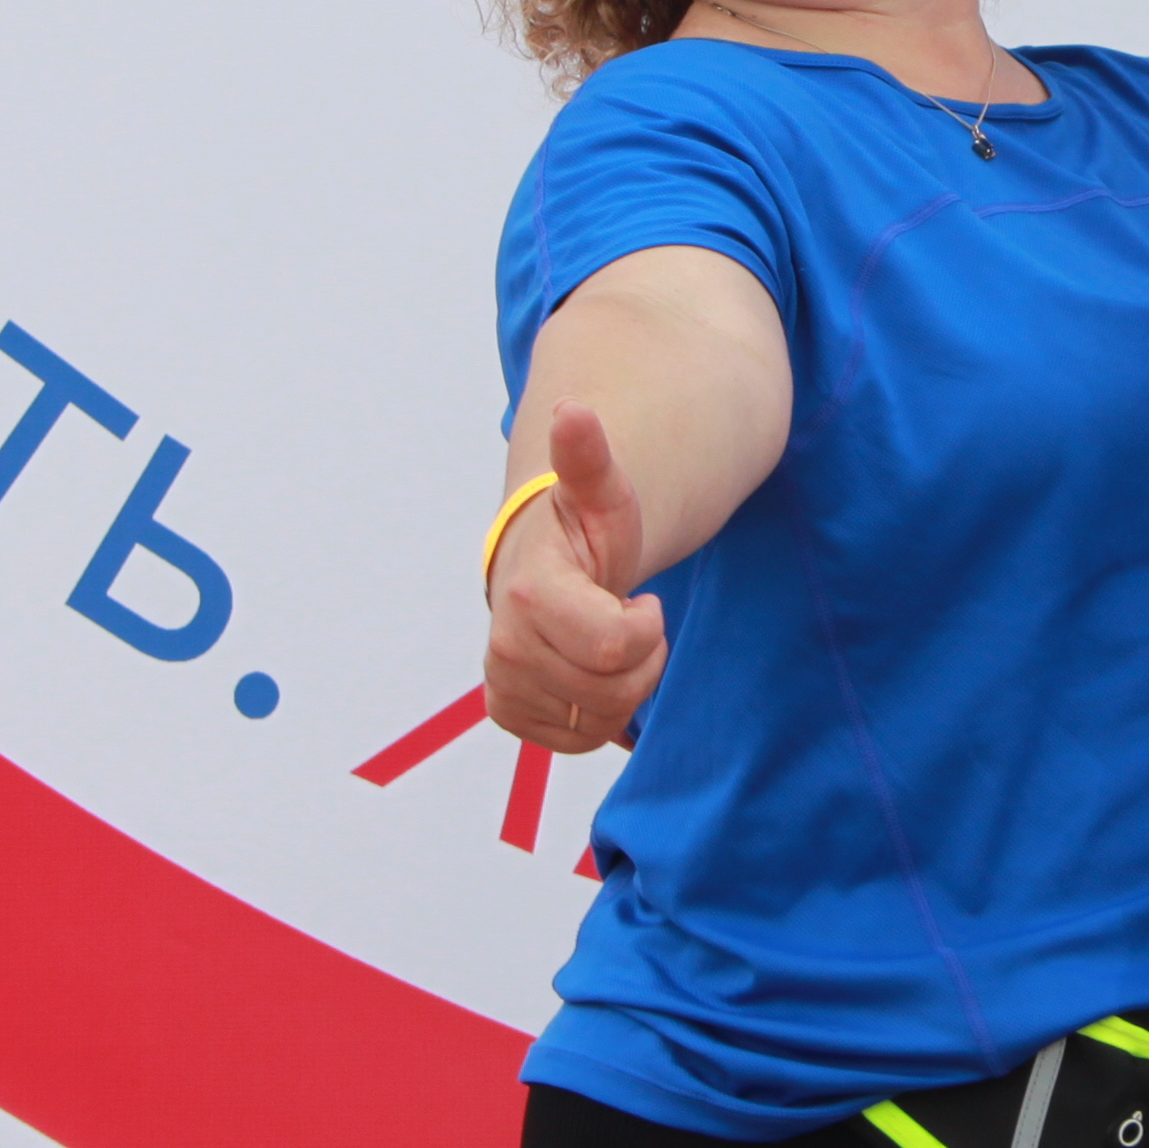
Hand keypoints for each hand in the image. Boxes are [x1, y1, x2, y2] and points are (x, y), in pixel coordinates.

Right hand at [485, 401, 667, 753]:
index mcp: (531, 593)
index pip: (612, 648)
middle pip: (611, 689)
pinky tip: (593, 671)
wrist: (542, 562)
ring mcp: (505, 682)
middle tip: (630, 620)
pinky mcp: (509, 711)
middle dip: (640, 659)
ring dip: (623, 686)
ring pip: (597, 718)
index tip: (640, 599)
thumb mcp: (599, 493)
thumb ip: (589, 458)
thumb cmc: (583, 529)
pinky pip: (577, 738)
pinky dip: (598, 713)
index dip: (643, 629)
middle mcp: (506, 645)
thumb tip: (572, 409)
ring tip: (611, 643)